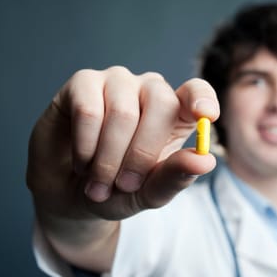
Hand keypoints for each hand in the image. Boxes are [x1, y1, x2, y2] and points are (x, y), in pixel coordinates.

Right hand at [27, 66, 219, 222]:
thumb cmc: (116, 190)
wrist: (69, 194)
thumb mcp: (148, 192)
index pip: (197, 91)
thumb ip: (175, 176)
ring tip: (98, 183)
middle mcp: (149, 90)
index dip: (203, 99)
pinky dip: (86, 147)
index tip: (206, 117)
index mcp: (174, 113)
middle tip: (125, 186)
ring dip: (108, 159)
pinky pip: (88, 111)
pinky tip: (82, 162)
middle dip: (142, 154)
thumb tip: (205, 160)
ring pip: (123, 112)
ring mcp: (116, 82)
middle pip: (161, 103)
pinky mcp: (82, 83)